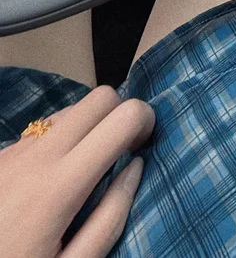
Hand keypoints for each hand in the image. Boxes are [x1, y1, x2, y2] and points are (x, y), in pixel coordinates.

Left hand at [0, 86, 154, 257]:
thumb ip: (112, 216)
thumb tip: (135, 165)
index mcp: (61, 185)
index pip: (124, 116)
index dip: (145, 122)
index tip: (142, 147)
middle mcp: (36, 156)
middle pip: (98, 98)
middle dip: (119, 115)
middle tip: (121, 150)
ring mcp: (12, 153)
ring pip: (70, 110)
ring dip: (88, 127)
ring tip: (83, 167)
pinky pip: (42, 130)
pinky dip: (59, 141)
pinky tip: (50, 178)